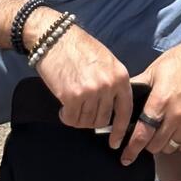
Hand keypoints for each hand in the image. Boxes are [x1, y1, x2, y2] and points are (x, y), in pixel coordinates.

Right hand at [31, 22, 133, 145]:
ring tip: (72, 106)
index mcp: (120, 76)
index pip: (125, 109)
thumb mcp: (106, 61)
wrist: (55, 37)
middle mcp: (108, 85)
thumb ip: (112, 82)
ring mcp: (91, 91)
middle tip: (82, 112)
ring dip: (78, 118)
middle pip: (103, 119)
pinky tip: (63, 108)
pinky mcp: (72, 96)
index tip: (115, 142)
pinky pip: (72, 119)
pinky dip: (66, 117)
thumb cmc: (79, 48)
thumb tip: (111, 106)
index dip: (120, 129)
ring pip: (86, 121)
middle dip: (92, 121)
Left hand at [120, 35, 180, 165]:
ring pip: (171, 146)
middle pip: (156, 145)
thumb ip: (138, 87)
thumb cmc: (180, 60)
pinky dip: (179, 142)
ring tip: (161, 132)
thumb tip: (121, 100)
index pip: (142, 134)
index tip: (125, 157)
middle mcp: (176, 114)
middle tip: (146, 137)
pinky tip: (176, 132)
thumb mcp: (154, 70)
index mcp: (160, 101)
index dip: (132, 149)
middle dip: (147, 144)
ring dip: (163, 143)